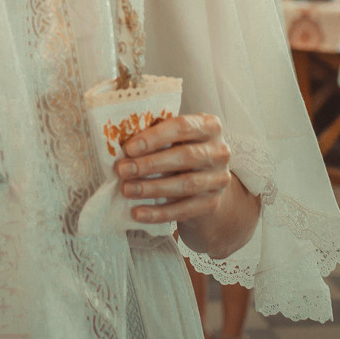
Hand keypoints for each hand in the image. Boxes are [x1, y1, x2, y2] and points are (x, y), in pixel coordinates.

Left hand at [116, 112, 260, 257]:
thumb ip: (156, 135)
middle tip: (123, 170)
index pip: (182, 127)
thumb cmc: (182, 150)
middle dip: (150, 164)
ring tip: (127, 190)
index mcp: (210, 126)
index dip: (154, 137)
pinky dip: (158, 213)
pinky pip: (184, 209)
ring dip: (152, 188)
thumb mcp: (175, 137)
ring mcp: (218, 179)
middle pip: (185, 157)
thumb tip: (120, 143)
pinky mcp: (212, 203)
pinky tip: (138, 212)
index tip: (129, 148)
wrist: (206, 182)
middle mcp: (219, 151)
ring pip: (185, 185)